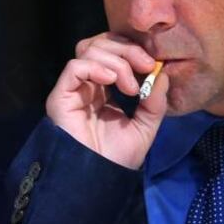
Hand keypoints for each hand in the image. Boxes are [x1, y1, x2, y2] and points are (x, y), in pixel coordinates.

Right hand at [46, 33, 169, 169]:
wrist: (99, 179)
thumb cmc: (117, 157)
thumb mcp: (145, 127)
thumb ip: (154, 102)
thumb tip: (162, 73)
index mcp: (106, 88)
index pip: (114, 51)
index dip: (132, 50)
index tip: (152, 64)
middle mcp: (88, 84)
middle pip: (101, 44)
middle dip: (127, 50)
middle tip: (145, 66)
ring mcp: (74, 89)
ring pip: (89, 50)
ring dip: (116, 60)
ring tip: (130, 87)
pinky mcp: (61, 96)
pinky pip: (75, 67)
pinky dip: (96, 67)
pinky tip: (112, 81)